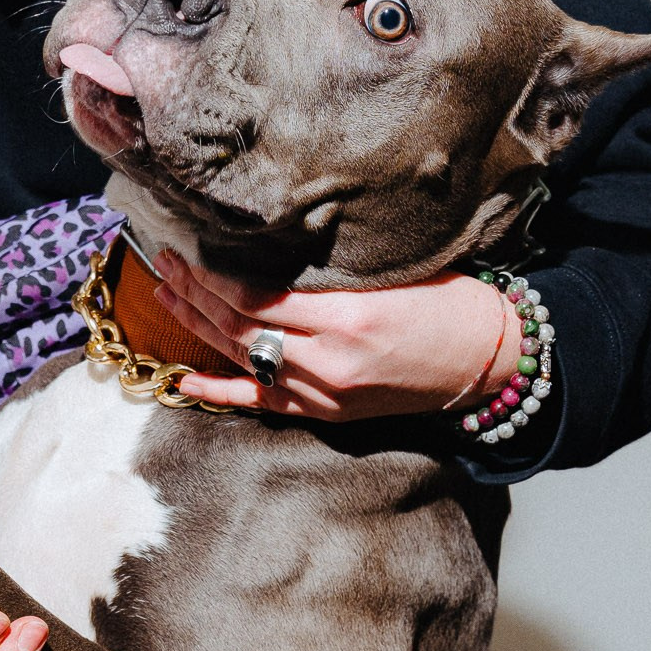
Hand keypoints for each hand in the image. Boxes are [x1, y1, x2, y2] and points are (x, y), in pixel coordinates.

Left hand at [154, 252, 520, 421]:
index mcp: (348, 316)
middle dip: (196, 290)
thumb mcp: (394, 269)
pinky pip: (261, 401)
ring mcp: (325, 393)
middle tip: (164, 259)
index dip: (215, 272)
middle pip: (241, 325)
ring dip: (199, 326)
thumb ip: (334, 264)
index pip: (258, 296)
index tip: (189, 243)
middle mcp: (330, 361)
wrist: (487, 359)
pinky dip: (219, 391)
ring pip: (244, 358)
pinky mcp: (327, 413)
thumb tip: (271, 237)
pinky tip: (183, 377)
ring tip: (166, 293)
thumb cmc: (449, 300)